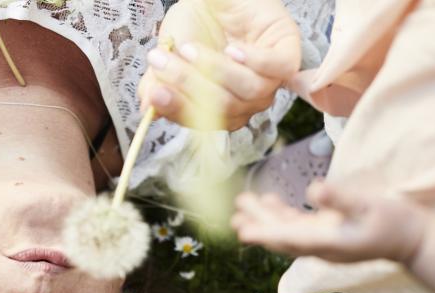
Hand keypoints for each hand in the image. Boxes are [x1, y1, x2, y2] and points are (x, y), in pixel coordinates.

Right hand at [139, 0, 301, 130]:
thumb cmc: (194, 27)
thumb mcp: (168, 54)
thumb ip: (158, 83)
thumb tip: (148, 108)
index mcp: (218, 109)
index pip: (202, 122)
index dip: (179, 111)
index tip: (156, 96)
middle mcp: (245, 102)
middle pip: (225, 108)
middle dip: (189, 86)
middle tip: (162, 62)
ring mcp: (268, 81)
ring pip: (250, 91)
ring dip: (216, 71)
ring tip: (189, 50)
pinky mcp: (286, 56)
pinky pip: (276, 70)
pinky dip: (253, 61)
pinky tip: (231, 49)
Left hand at [231, 182, 433, 263]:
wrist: (414, 240)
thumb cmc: (396, 222)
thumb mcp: (371, 206)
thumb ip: (342, 200)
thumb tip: (313, 190)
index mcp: (329, 243)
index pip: (289, 238)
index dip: (264, 234)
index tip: (243, 231)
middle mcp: (321, 247)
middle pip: (281, 237)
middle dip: (257, 226)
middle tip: (234, 215)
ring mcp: (323, 242)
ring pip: (286, 232)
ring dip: (264, 219)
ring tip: (242, 205)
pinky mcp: (327, 234)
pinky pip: (297, 227)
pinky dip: (281, 216)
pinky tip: (269, 201)